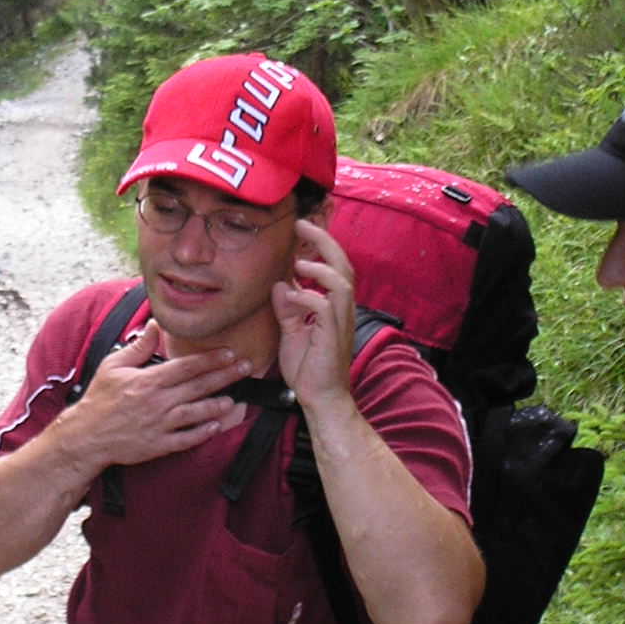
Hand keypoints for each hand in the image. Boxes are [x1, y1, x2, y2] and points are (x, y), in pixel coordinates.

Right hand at [61, 321, 248, 471]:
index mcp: (149, 381)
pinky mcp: (159, 445)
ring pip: (197, 413)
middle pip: (199, 386)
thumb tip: (154, 325)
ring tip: (235, 399)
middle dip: (225, 376)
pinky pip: (187, 439)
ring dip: (218, 405)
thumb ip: (138, 347)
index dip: (211, 359)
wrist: (87, 436)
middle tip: (246, 368)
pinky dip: (203, 433)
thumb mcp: (113, 366)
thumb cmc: (100, 399)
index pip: (187, 367)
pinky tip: (216, 426)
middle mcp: (159, 402)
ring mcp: (161, 425)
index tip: (229, 353)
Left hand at [272, 219, 355, 407]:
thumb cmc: (309, 369)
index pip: (334, 267)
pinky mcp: (332, 333)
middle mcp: (342, 309)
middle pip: (343, 264)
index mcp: (334, 306)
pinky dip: (307, 296)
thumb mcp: (291, 333)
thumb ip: (287, 309)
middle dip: (323, 241)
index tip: (300, 230)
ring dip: (320, 265)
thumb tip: (281, 284)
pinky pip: (325, 304)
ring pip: (341, 280)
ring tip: (298, 260)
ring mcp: (340, 321)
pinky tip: (291, 296)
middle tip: (302, 225)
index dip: (321, 245)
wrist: (320, 398)